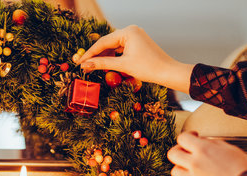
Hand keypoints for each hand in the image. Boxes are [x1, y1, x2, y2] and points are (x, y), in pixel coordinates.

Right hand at [78, 25, 193, 92]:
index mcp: (128, 32)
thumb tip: (85, 65)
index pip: (103, 42)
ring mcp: (135, 36)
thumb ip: (102, 64)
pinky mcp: (137, 43)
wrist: (167, 72)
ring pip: (113, 46)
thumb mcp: (122, 66)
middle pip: (107, 43)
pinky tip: (106, 65)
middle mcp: (131, 30)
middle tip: (84, 66)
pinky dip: (113, 57)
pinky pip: (120, 49)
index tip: (79, 62)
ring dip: (104, 57)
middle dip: (96, 55)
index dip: (89, 53)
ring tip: (93, 67)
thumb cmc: (148, 68)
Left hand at [167, 132, 246, 175]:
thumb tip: (203, 142)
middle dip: (178, 150)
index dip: (187, 135)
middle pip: (172, 154)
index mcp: (203, 150)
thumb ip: (212, 144)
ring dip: (181, 167)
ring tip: (190, 167)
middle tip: (185, 151)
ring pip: (175, 171)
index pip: (183, 138)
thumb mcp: (229, 148)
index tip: (192, 137)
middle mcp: (195, 163)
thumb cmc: (243, 169)